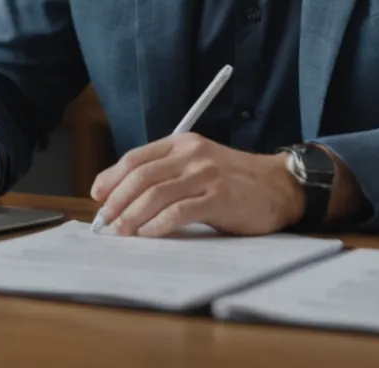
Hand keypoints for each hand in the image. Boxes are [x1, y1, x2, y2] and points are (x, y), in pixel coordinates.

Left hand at [88, 132, 301, 236]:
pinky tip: (148, 233)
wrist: (279, 185)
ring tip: (121, 231)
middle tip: (105, 221)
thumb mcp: (199, 166)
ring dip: (133, 215)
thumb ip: (168, 175)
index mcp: (183, 144)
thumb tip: (125, 198)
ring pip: (156, 193)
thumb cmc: (235, 181)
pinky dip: (159, 224)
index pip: (137, 158)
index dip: (112, 177)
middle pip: (142, 175)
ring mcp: (206, 175)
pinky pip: (180, 211)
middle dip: (117, 200)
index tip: (98, 197)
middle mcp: (192, 155)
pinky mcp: (220, 198)